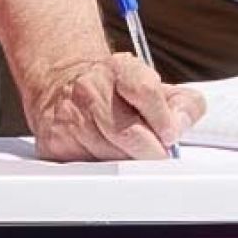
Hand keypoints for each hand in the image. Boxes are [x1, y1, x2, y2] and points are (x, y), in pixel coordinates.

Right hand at [26, 53, 205, 160]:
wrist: (62, 84)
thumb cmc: (115, 90)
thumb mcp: (154, 84)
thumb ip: (183, 104)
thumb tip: (181, 128)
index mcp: (121, 68)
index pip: (146, 91)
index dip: (162, 119)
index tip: (169, 135)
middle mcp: (90, 89)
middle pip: (130, 133)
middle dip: (149, 150)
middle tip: (156, 154)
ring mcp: (70, 116)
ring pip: (111, 157)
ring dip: (126, 161)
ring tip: (127, 149)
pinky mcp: (54, 143)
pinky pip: (89, 169)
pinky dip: (103, 168)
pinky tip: (103, 153)